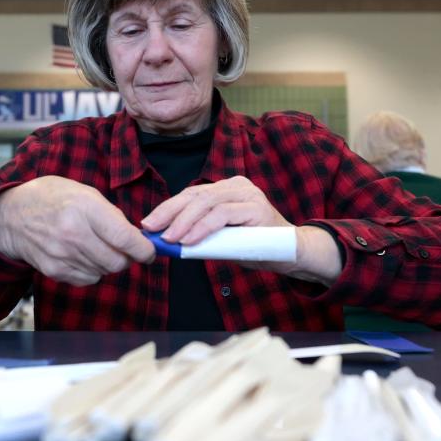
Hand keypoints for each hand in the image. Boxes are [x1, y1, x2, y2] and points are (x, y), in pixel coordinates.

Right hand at [0, 176, 155, 285]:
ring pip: (104, 272)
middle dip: (127, 258)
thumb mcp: (84, 193)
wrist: (13, 216)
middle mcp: (73, 233)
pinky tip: (82, 255)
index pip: (123, 237)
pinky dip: (92, 271)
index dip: (143, 249)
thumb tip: (135, 238)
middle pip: (117, 262)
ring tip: (96, 247)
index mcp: (85, 208)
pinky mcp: (54, 270)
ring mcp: (62, 255)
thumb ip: (111, 215)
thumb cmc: (53, 199)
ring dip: (108, 264)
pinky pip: (87, 279)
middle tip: (123, 249)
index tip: (150, 252)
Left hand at [141, 176, 290, 244]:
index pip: (191, 194)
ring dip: (183, 222)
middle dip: (169, 212)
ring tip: (168, 238)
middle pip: (195, 195)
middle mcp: (237, 186)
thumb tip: (168, 240)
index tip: (149, 223)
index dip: (167, 208)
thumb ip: (200, 234)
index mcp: (228, 189)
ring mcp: (248, 194)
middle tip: (151, 228)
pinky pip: (222, 215)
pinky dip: (202, 227)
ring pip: (207, 202)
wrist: (292, 254)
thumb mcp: (222, 238)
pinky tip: (189, 239)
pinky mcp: (256, 208)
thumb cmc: (256, 247)